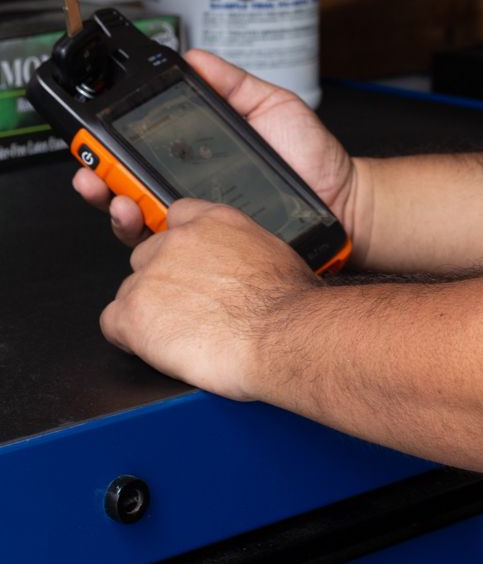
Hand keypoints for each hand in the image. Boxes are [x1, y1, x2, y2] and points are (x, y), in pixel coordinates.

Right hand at [71, 51, 372, 263]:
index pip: (141, 153)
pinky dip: (151, 237)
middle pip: (128, 189)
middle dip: (99, 181)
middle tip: (92, 173)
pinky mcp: (214, 249)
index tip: (92, 138)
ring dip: (116, 210)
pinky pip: (174, 249)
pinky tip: (147, 222)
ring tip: (115, 197)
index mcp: (195, 157)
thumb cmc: (310, 155)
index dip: (110, 149)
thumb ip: (232, 83)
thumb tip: (195, 57)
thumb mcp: (271, 104)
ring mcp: (198, 223)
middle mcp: (189, 192)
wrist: (343, 198)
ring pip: (140, 223)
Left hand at [100, 199, 321, 397]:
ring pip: (130, 291)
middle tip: (186, 309)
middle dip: (161, 282)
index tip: (185, 264)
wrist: (281, 335)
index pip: (176, 216)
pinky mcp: (133, 312)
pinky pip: (112, 323)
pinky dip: (129, 338)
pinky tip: (155, 347)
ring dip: (148, 311)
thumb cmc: (289, 304)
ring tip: (179, 334)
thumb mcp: (272, 253)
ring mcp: (151, 274)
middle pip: (147, 255)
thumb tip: (239, 265)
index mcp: (214, 220)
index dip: (178, 246)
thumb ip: (240, 248)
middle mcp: (178, 239)